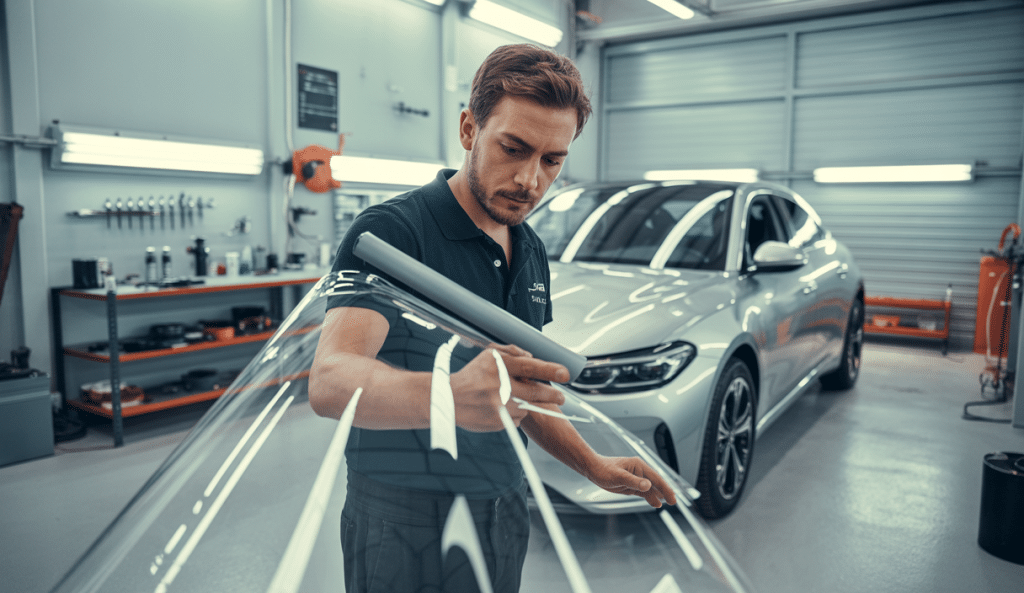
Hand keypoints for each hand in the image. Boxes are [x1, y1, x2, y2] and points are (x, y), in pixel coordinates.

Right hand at [449, 344, 567, 430]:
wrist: (448, 400)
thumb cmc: (471, 376)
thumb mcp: (488, 356)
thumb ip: (511, 352)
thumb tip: (531, 357)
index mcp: (498, 367)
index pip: (530, 367)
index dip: (550, 370)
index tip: (564, 373)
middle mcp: (500, 387)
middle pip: (536, 391)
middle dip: (553, 395)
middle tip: (561, 397)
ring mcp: (500, 406)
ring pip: (526, 406)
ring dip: (526, 403)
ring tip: (510, 398)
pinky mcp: (499, 422)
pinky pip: (517, 418)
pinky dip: (515, 413)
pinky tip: (501, 408)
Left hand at [586, 455, 677, 507]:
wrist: (593, 470)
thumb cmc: (603, 469)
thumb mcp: (618, 476)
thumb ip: (634, 481)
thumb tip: (648, 485)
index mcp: (639, 466)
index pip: (656, 478)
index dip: (665, 488)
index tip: (672, 497)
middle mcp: (639, 471)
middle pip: (656, 483)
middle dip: (665, 492)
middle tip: (674, 502)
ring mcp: (636, 479)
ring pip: (651, 488)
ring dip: (659, 495)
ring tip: (668, 503)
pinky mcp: (631, 485)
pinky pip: (644, 492)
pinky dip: (650, 498)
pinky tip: (656, 503)